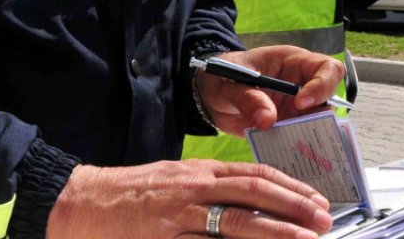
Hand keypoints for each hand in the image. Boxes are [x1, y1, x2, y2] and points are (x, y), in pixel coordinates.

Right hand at [47, 160, 331, 238]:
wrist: (81, 201)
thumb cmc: (130, 193)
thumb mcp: (176, 179)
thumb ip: (211, 188)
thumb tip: (251, 199)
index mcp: (200, 171)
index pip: (255, 174)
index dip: (290, 187)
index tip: (316, 200)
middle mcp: (194, 188)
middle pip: (254, 194)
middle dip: (293, 207)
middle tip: (323, 220)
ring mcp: (179, 216)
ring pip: (236, 222)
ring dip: (275, 231)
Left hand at [197, 46, 345, 136]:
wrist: (208, 96)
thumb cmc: (221, 77)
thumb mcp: (228, 84)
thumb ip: (247, 98)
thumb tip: (268, 120)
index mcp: (293, 63)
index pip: (326, 68)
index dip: (322, 85)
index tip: (301, 103)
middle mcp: (301, 86)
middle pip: (329, 100)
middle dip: (321, 117)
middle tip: (300, 129)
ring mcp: (296, 110)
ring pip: (318, 125)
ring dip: (310, 137)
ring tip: (296, 149)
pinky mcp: (287, 128)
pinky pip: (300, 140)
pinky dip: (297, 150)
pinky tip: (288, 160)